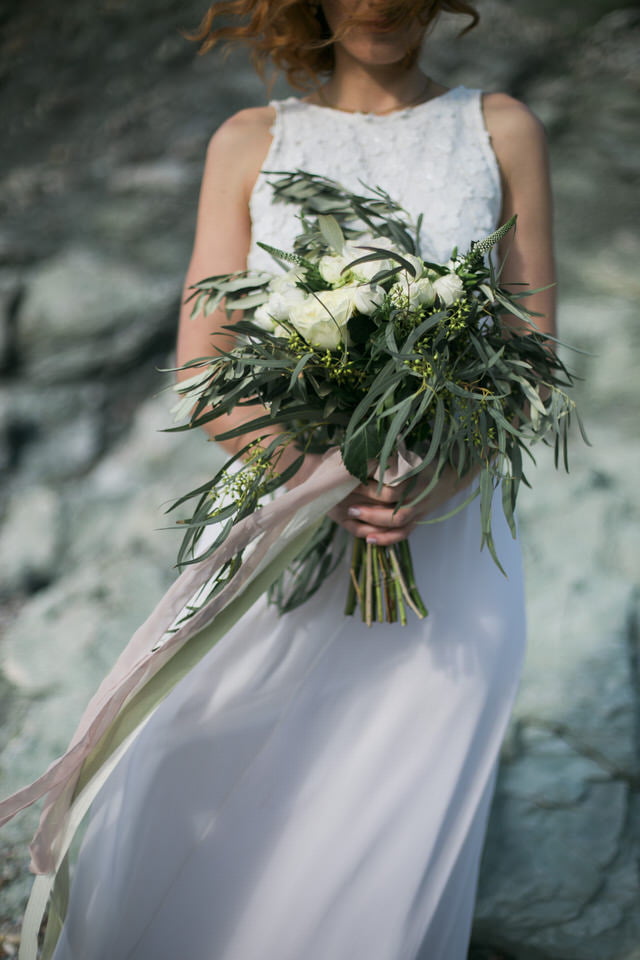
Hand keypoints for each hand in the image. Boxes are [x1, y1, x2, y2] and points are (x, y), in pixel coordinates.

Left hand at [329, 463, 475, 545]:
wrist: (452, 476)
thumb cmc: (425, 461)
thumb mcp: (410, 455)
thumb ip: (390, 456)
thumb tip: (362, 454)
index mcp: (417, 476)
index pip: (392, 487)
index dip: (371, 488)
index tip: (353, 484)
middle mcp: (419, 494)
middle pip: (395, 507)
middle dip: (371, 509)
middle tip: (350, 506)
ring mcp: (420, 509)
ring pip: (398, 522)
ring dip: (375, 522)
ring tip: (354, 517)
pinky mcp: (419, 519)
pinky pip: (404, 533)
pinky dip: (387, 538)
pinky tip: (369, 539)